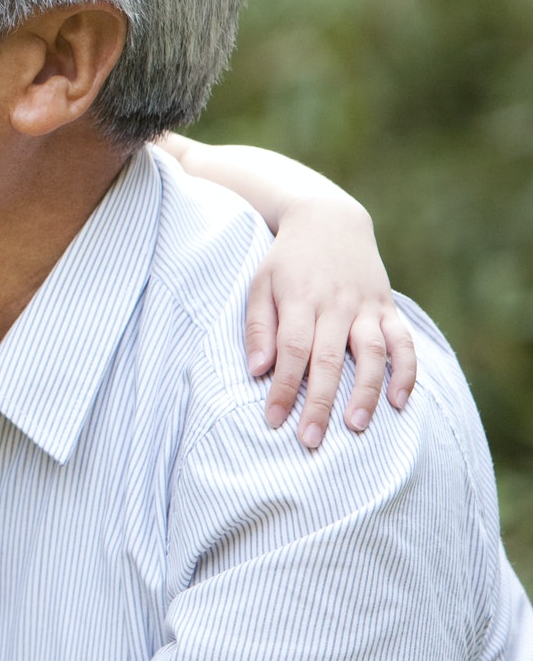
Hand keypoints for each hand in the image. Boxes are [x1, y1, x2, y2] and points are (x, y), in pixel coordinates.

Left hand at [245, 195, 416, 448]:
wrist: (329, 221)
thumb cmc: (287, 260)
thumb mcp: (261, 283)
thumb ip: (258, 326)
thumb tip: (256, 370)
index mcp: (299, 299)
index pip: (291, 351)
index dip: (283, 387)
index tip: (272, 420)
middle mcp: (336, 304)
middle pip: (329, 359)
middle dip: (320, 402)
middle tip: (310, 440)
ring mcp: (366, 306)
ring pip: (372, 352)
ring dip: (366, 391)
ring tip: (357, 427)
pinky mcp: (388, 307)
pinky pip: (403, 341)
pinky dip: (406, 370)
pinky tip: (400, 401)